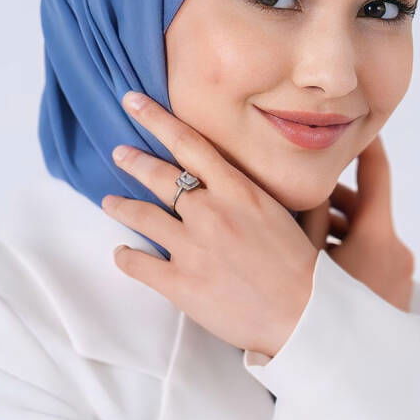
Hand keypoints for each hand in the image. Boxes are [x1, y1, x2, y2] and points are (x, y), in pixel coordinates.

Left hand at [103, 92, 318, 358]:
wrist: (305, 317)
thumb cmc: (308, 271)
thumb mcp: (305, 218)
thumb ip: (296, 194)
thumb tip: (311, 181)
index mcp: (239, 191)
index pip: (189, 144)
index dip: (156, 119)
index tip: (132, 102)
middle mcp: (210, 212)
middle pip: (159, 176)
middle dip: (133, 160)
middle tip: (119, 152)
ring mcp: (192, 248)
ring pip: (142, 216)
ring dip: (121, 206)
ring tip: (109, 202)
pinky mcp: (180, 284)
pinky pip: (139, 264)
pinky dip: (125, 257)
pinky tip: (121, 254)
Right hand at [297, 135, 414, 312]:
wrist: (363, 375)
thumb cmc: (327, 317)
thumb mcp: (305, 261)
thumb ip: (299, 219)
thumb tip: (286, 180)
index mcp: (378, 236)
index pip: (376, 173)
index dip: (364, 145)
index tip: (355, 124)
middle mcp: (393, 248)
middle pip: (360, 205)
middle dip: (326, 196)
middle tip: (293, 188)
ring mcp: (395, 271)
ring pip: (359, 231)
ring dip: (330, 225)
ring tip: (292, 226)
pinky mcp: (390, 289)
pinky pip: (363, 255)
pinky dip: (339, 248)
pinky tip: (308, 259)